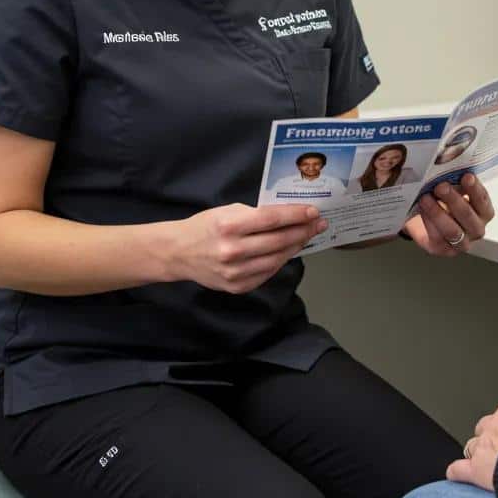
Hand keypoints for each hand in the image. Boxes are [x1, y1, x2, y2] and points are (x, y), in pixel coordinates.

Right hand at [170, 203, 326, 293]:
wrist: (179, 253)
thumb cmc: (205, 226)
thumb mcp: (228, 211)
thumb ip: (256, 214)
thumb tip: (289, 216)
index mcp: (229, 226)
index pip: (272, 220)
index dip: (296, 216)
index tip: (313, 212)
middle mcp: (232, 251)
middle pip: (278, 241)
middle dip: (303, 231)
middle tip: (318, 224)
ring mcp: (235, 272)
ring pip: (276, 259)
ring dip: (295, 247)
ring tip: (306, 237)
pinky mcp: (237, 286)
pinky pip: (267, 273)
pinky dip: (280, 261)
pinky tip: (288, 251)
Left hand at [404, 173, 494, 256]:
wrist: (424, 217)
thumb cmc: (443, 200)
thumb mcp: (452, 188)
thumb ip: (456, 180)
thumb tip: (449, 165)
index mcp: (483, 211)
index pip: (483, 201)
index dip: (475, 189)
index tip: (466, 176)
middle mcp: (476, 229)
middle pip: (469, 217)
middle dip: (454, 200)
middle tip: (441, 186)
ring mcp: (462, 243)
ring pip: (453, 231)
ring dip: (438, 213)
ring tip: (426, 198)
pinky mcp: (444, 250)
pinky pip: (437, 238)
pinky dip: (429, 223)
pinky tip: (422, 211)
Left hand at [447, 396, 497, 490]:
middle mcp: (494, 428)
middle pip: (484, 429)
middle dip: (488, 438)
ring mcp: (483, 448)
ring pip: (471, 447)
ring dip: (475, 454)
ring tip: (482, 464)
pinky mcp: (476, 470)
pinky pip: (458, 470)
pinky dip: (457, 472)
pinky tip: (456, 476)